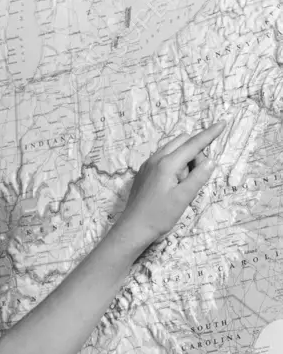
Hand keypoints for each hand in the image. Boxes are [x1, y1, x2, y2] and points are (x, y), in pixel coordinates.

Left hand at [112, 121, 226, 254]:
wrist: (132, 229)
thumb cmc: (158, 217)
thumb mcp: (183, 198)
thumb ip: (199, 177)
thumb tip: (210, 161)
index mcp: (167, 164)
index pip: (193, 144)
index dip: (209, 134)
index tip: (222, 123)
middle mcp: (155, 159)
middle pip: (182, 141)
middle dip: (195, 152)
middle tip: (194, 177)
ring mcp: (147, 165)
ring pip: (172, 149)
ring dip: (184, 159)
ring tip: (181, 184)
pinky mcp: (143, 173)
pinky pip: (163, 159)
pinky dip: (173, 165)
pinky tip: (171, 185)